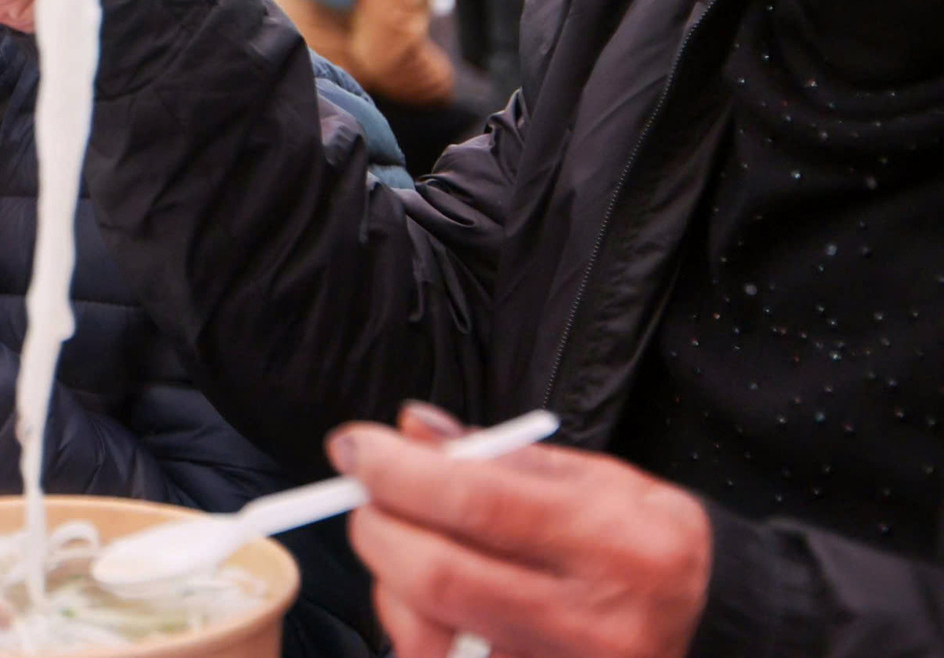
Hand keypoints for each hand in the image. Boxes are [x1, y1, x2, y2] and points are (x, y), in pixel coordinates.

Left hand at [331, 403, 711, 657]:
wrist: (709, 619)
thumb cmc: (640, 540)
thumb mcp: (590, 477)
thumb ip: (494, 456)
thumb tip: (410, 430)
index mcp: (608, 540)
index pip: (476, 502)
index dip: (397, 472)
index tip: (354, 448)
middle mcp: (586, 620)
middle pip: (437, 575)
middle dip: (378, 526)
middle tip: (369, 498)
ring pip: (426, 634)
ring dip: (389, 582)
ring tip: (405, 550)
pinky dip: (414, 628)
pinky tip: (425, 603)